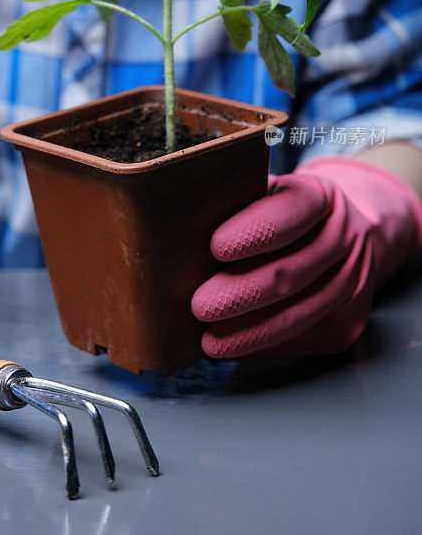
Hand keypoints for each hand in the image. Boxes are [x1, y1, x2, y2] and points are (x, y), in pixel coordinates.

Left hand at [191, 157, 421, 359]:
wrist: (341, 234)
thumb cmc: (281, 212)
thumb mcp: (265, 192)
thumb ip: (237, 202)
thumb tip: (185, 225)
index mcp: (320, 196)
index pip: (293, 210)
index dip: (256, 230)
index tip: (216, 246)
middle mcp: (344, 236)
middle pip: (291, 272)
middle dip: (242, 293)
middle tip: (201, 306)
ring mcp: (354, 280)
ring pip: (300, 314)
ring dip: (251, 331)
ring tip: (211, 340)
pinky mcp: (351, 319)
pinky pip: (306, 339)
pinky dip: (266, 347)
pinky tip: (236, 347)